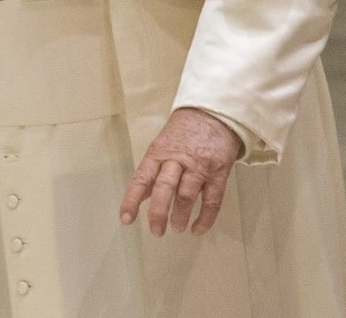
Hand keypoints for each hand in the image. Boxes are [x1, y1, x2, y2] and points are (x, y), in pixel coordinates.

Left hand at [119, 107, 240, 236]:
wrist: (213, 113)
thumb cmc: (183, 132)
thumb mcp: (161, 146)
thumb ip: (151, 172)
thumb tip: (138, 197)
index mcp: (159, 153)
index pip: (142, 178)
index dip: (132, 200)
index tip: (126, 219)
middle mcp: (178, 159)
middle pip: (164, 188)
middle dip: (158, 213)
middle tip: (156, 231)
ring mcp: (200, 167)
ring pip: (187, 195)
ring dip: (180, 216)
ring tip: (177, 228)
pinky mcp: (219, 173)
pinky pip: (212, 200)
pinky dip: (205, 218)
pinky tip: (198, 229)